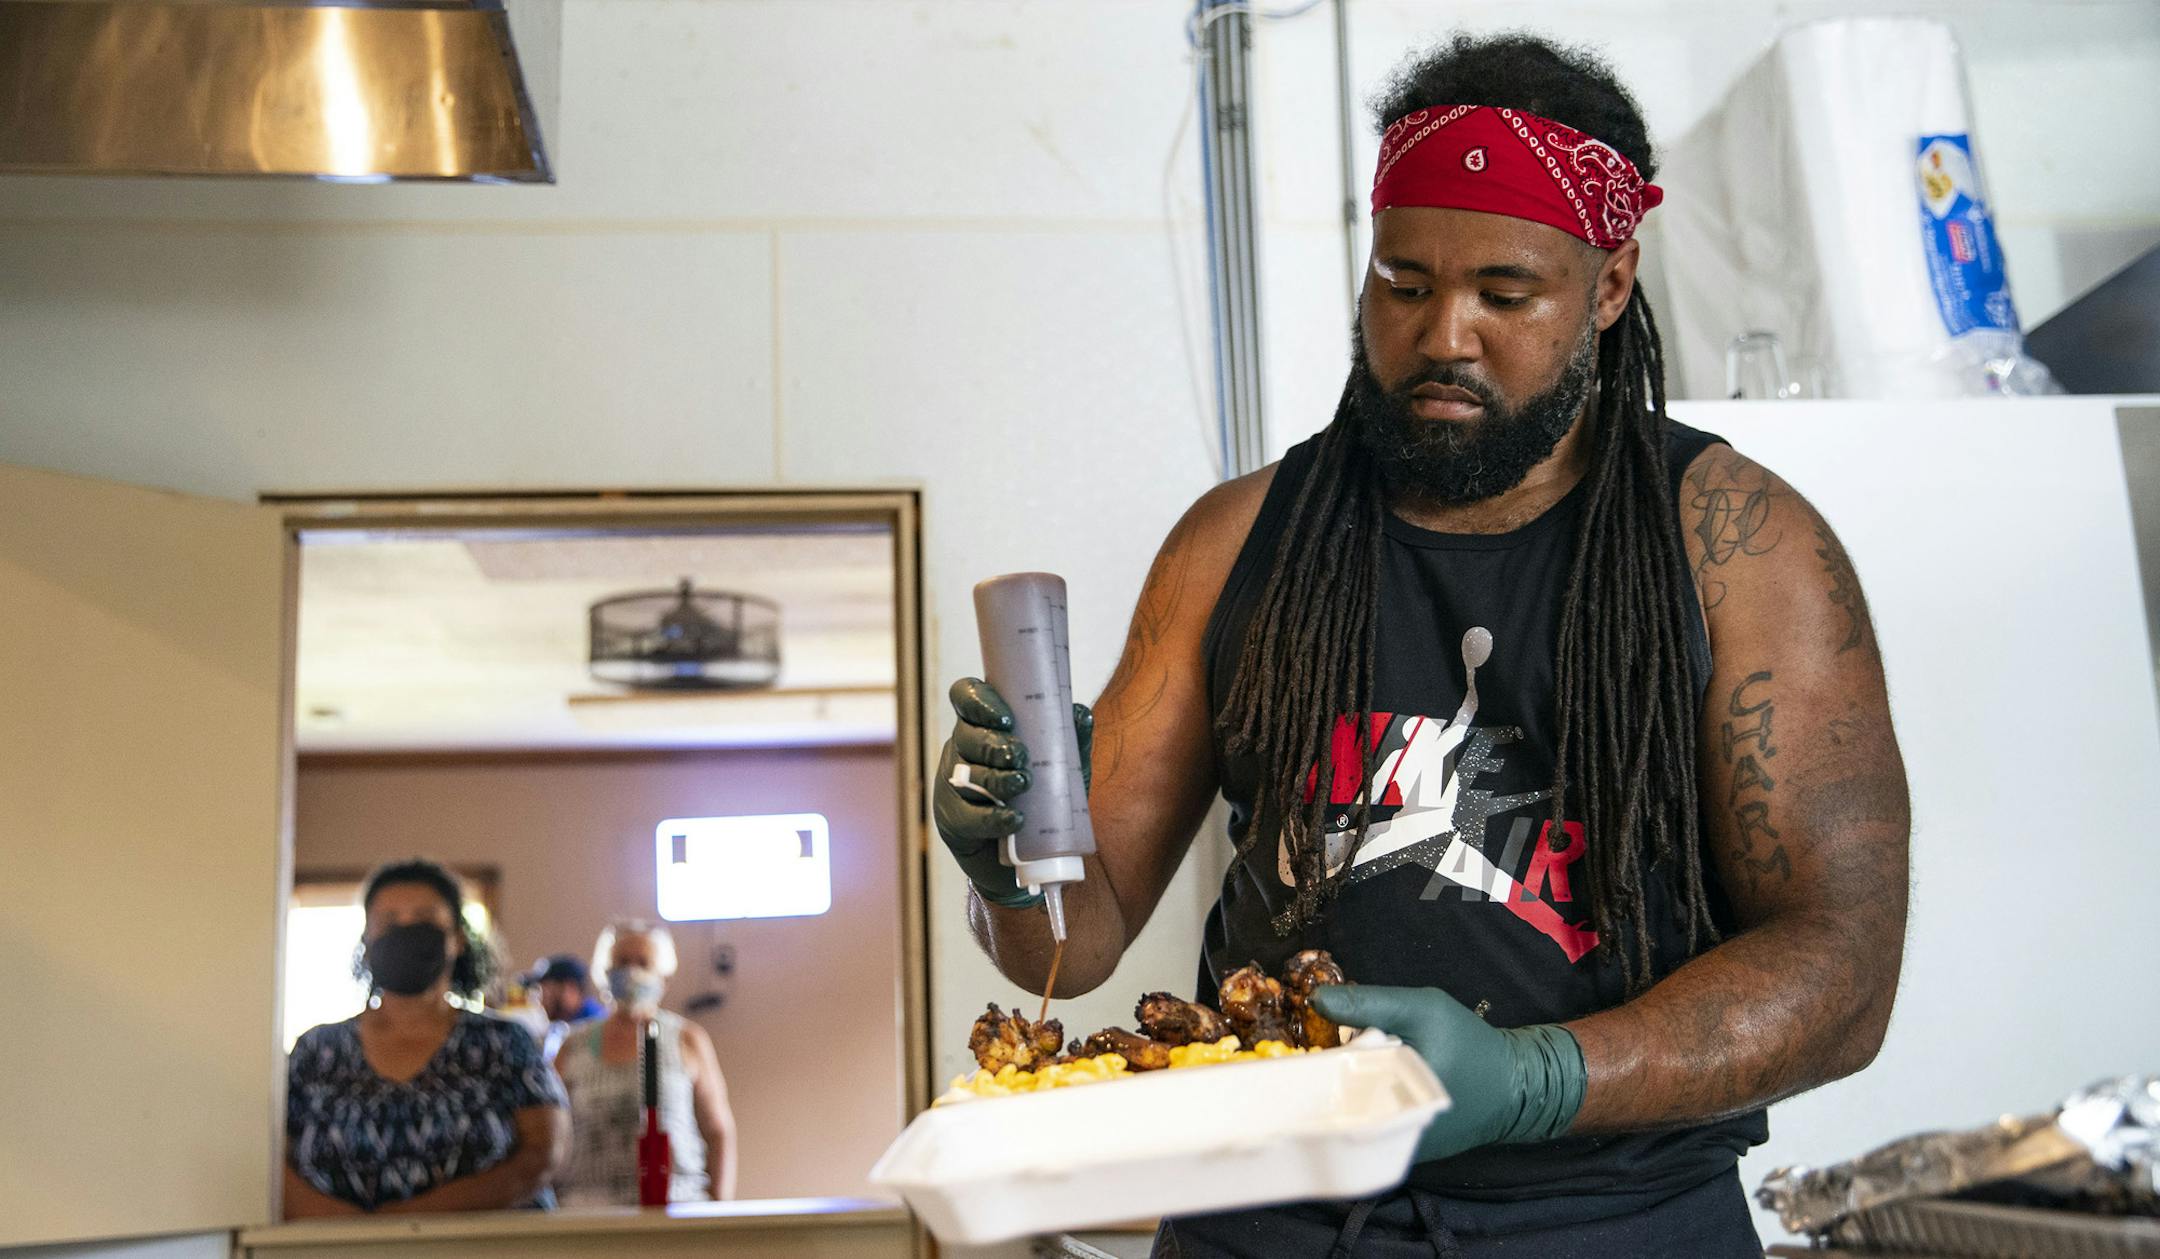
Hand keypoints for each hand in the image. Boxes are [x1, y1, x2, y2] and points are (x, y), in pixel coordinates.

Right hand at [931, 678, 1093, 908]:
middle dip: (993, 744)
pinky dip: (994, 819)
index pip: (966, 697)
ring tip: (1023, 784)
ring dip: (995, 779)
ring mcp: (953, 785)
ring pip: (966, 775)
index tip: (1007, 718)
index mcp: (983, 726)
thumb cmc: (1043, 796)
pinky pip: (968, 817)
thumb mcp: (1060, 766)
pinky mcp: (954, 821)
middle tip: (1020, 755)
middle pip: (965, 735)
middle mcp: (962, 749)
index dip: (980, 701)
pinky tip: (1015, 819)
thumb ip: (1070, 740)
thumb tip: (1081, 715)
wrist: (1032, 853)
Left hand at [1310, 984, 1584, 1163]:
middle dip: (1327, 1080)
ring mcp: (1399, 1152)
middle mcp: (1392, 1136)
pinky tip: (1369, 1087)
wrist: (1514, 1087)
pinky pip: (1372, 1129)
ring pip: (1352, 1119)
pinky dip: (1365, 1108)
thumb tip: (1315, 999)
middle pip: (1337, 1106)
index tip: (1306, 1048)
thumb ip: (1368, 1003)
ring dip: (1345, 1094)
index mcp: (1392, 1098)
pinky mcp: (1406, 1155)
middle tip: (1329, 1058)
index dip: (1311, 1063)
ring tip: (1349, 1071)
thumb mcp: (1422, 1009)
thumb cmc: (1468, 1044)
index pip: (1329, 1084)